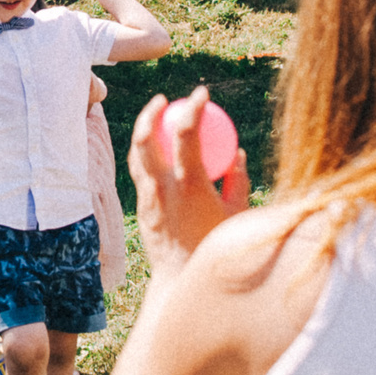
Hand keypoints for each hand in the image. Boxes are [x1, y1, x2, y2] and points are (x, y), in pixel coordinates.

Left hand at [130, 88, 250, 279]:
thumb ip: (238, 180)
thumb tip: (237, 153)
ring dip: (144, 132)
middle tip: (165, 99)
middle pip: (147, 138)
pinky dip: (144, 157)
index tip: (201, 92)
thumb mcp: (238, 214)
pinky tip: (154, 151)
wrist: (185, 282)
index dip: (193, 107)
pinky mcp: (141, 210)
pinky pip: (139, 175)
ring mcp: (148, 200)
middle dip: (152, 111)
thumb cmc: (220, 248)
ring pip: (137, 155)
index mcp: (191, 186)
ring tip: (156, 118)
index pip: (187, 134)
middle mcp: (164, 189)